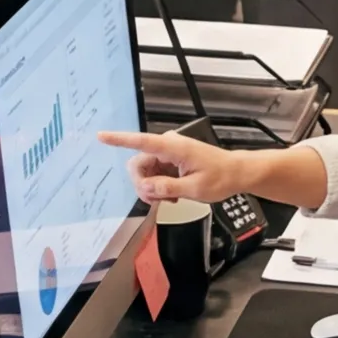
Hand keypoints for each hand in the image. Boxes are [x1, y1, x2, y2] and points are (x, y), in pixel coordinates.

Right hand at [96, 129, 247, 203]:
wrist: (236, 173)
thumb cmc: (220, 178)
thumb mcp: (195, 189)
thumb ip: (167, 188)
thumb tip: (145, 187)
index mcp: (174, 148)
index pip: (141, 142)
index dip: (119, 139)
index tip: (101, 136)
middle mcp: (168, 146)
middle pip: (138, 164)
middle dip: (143, 185)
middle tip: (158, 201)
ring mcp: (168, 153)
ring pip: (145, 171)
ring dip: (153, 188)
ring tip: (171, 198)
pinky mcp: (170, 160)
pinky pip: (154, 173)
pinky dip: (159, 186)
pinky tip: (171, 195)